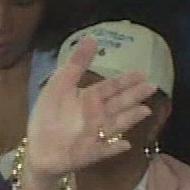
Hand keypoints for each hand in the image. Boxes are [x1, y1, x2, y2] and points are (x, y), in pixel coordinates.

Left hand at [20, 35, 157, 177]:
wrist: (36, 149)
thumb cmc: (47, 117)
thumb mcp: (59, 84)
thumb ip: (75, 64)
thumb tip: (91, 37)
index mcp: (88, 99)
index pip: (111, 86)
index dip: (126, 79)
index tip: (143, 72)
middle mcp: (96, 115)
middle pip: (119, 103)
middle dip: (135, 95)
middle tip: (153, 86)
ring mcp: (96, 134)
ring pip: (117, 124)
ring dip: (130, 118)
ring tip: (145, 110)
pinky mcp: (91, 153)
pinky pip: (105, 150)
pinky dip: (115, 147)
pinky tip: (126, 144)